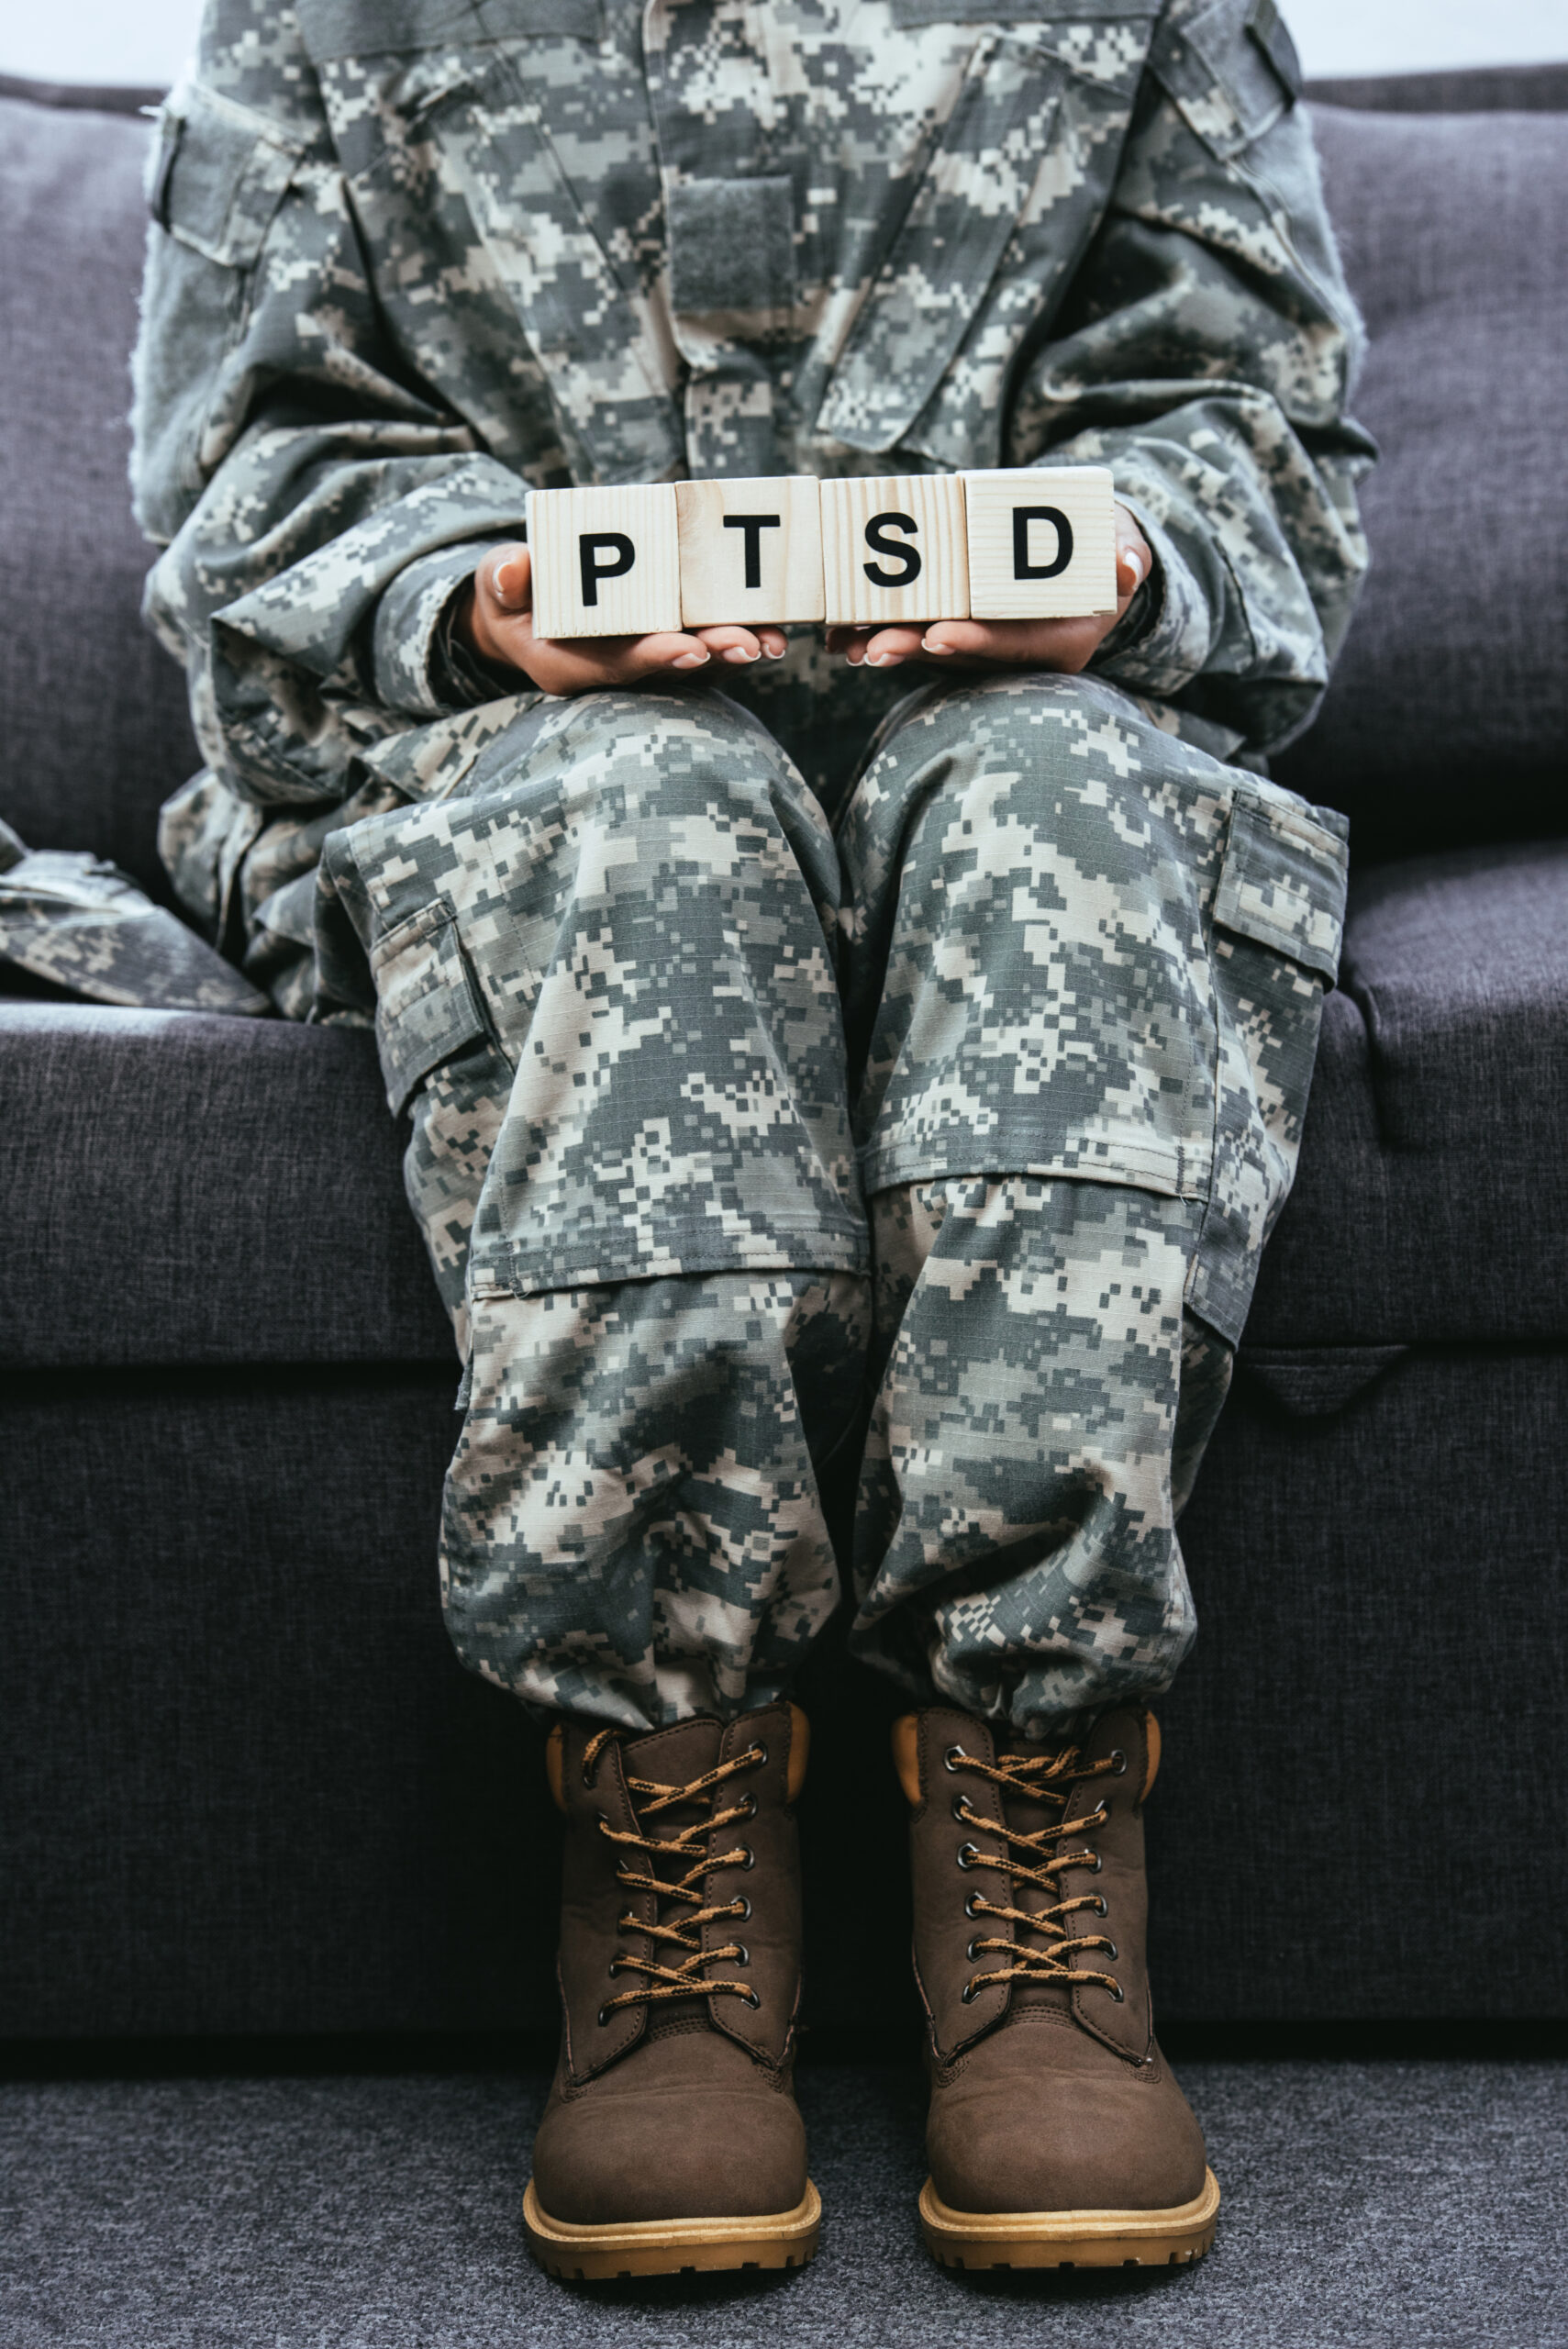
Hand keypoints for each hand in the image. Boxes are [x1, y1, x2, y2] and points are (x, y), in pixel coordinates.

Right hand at [455, 543, 787, 694]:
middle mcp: (611, 674)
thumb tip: (512, 569)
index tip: (688, 648)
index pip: (615, 666)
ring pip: (696, 663)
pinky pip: (706, 644)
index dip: (653, 658)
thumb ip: (503, 578)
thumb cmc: (513, 596)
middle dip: (709, 656)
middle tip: (749, 643)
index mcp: (566, 666)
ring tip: (773, 640)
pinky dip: (738, 633)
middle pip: (666, 669)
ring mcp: (642, 663)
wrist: (529, 611)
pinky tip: (773, 623)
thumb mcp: (496, 583)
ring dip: (735, 650)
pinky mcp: (667, 647)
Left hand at [826, 504, 1152, 675]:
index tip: (937, 635)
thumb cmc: (1108, 551)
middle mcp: (1019, 655)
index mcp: (1061, 643)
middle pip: (961, 654)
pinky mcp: (961, 634)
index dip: (975, 641)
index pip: (1012, 644)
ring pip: (931, 650)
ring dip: (886, 645)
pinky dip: (882, 631)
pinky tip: (841, 631)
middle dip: (914, 649)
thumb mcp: (1125, 550)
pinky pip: (918, 635)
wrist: (1091, 560)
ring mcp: (986, 647)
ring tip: (842, 643)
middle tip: (870, 647)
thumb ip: (1127, 557)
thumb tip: (1127, 566)